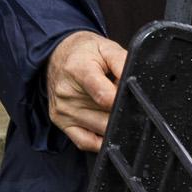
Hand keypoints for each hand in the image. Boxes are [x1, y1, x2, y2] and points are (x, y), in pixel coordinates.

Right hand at [45, 31, 126, 152]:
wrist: (57, 55)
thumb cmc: (84, 52)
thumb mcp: (107, 48)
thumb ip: (124, 64)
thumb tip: (135, 86)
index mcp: (79, 70)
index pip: (104, 97)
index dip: (122, 101)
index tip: (131, 98)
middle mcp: (67, 93)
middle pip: (106, 117)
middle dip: (121, 110)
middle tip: (122, 99)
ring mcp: (62, 110)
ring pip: (100, 131)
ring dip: (112, 123)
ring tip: (111, 107)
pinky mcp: (60, 122)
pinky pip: (85, 143)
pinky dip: (100, 141)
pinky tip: (105, 129)